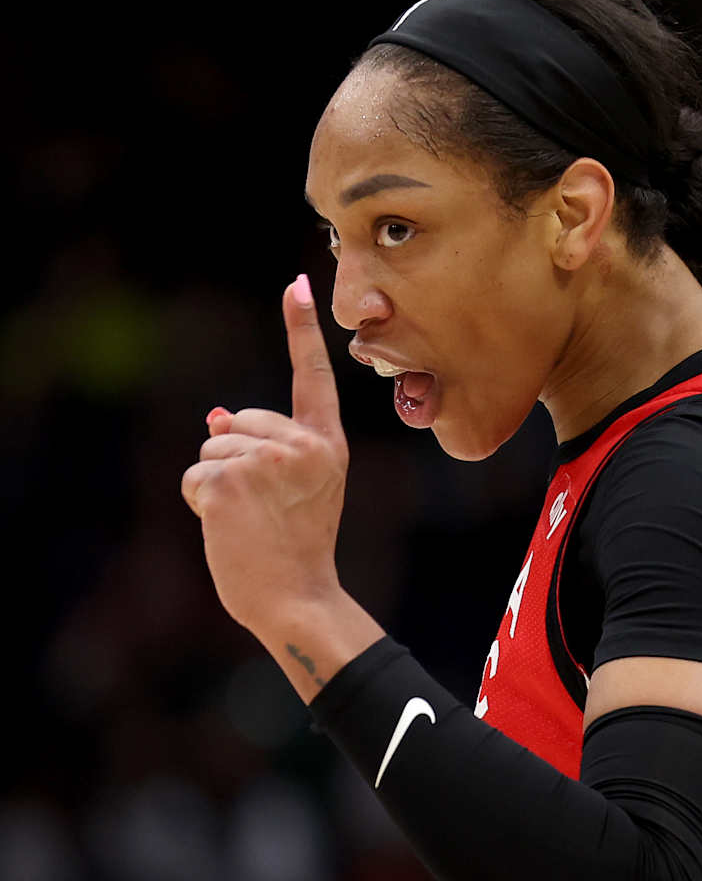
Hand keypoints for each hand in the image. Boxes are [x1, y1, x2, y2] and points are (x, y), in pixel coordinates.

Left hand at [183, 275, 348, 643]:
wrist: (296, 596)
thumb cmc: (295, 545)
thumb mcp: (295, 488)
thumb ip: (268, 448)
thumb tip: (215, 417)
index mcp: (327, 444)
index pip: (312, 378)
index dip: (301, 329)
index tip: (297, 284)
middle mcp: (302, 446)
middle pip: (238, 422)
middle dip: (233, 458)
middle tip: (264, 508)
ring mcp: (266, 462)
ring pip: (211, 448)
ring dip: (215, 483)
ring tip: (248, 518)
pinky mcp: (228, 481)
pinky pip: (194, 475)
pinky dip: (199, 502)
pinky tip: (229, 526)